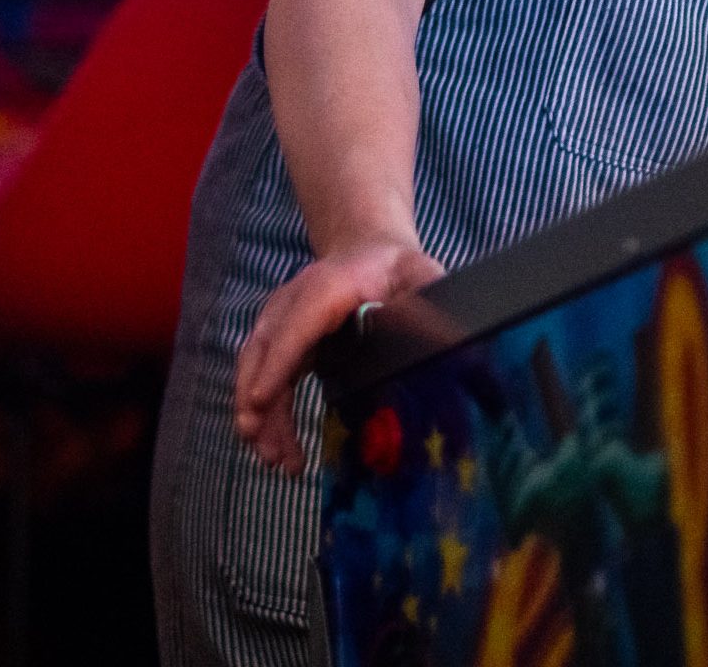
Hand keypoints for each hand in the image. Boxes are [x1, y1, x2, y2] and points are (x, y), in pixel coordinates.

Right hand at [234, 237, 442, 474]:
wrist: (370, 249)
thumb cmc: (396, 267)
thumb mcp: (421, 278)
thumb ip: (430, 305)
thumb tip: (451, 344)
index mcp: (329, 286)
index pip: (298, 323)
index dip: (278, 361)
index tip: (262, 401)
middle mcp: (295, 300)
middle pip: (265, 348)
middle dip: (258, 400)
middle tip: (269, 450)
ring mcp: (283, 318)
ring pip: (256, 365)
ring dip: (259, 414)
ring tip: (276, 460)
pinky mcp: (283, 339)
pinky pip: (264, 375)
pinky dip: (265, 411)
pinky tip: (278, 445)